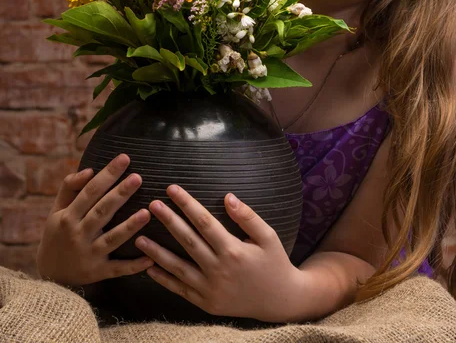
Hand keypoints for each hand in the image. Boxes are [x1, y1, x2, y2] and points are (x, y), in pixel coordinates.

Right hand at [37, 154, 153, 286]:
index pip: (90, 191)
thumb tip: (89, 169)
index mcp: (68, 216)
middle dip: (120, 194)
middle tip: (138, 178)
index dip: (107, 174)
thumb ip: (70, 187)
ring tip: (146, 212)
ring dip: (129, 227)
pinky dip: (133, 266)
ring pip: (112, 239)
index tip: (125, 158)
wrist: (48, 277)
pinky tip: (150, 258)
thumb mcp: (56, 210)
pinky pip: (117, 269)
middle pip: (102, 211)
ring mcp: (89, 255)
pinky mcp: (98, 273)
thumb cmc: (58, 234)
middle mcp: (78, 234)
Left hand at [135, 185, 303, 321]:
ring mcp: (210, 289)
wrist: (279, 301)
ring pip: (178, 267)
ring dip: (157, 252)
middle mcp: (219, 270)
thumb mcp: (268, 236)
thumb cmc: (275, 262)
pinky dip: (163, 279)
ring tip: (139, 237)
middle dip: (169, 221)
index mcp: (234, 250)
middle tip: (152, 205)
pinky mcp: (206, 303)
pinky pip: (180, 289)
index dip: (187, 204)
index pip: (204, 222)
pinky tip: (148, 267)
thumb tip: (227, 196)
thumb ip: (248, 217)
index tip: (171, 189)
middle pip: (188, 241)